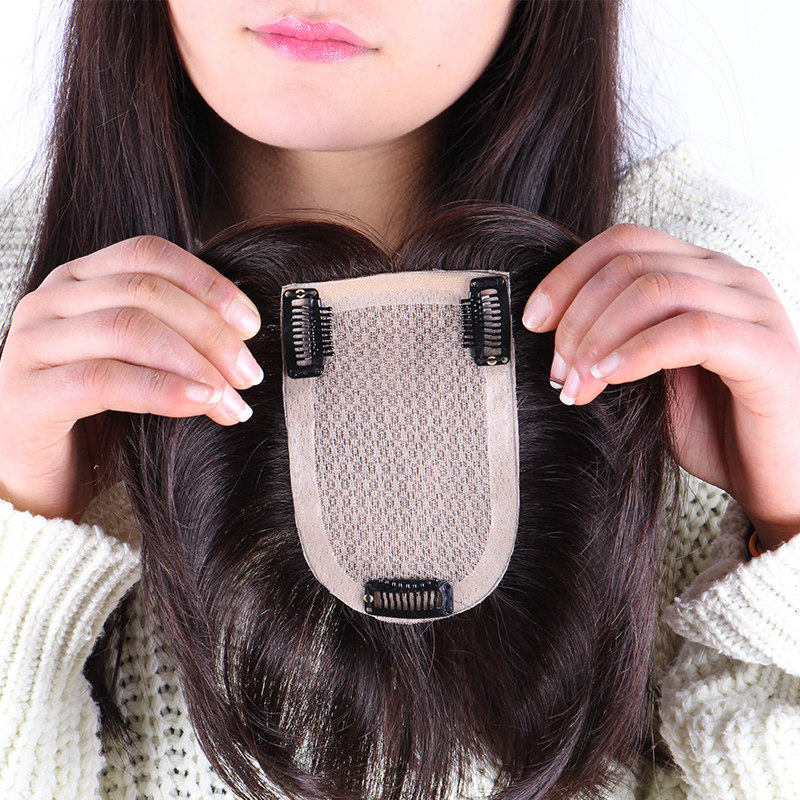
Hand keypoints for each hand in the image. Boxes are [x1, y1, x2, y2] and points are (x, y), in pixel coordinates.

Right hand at [0, 235, 262, 521]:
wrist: (37, 483)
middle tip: (249, 374)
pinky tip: (200, 404)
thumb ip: (176, 337)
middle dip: (211, 332)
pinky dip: (161, 389)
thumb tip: (244, 337)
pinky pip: (103, 379)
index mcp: (79, 281)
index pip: (149, 256)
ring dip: (194, 363)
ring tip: (231, 398)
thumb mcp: (142, 365)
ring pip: (127, 328)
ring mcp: (31, 345)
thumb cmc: (98, 420)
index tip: (251, 325)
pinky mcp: (25, 395)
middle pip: (146, 291)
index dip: (208, 284)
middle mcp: (49, 301)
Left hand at [522, 223, 799, 547]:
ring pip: (656, 290)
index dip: (567, 276)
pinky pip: (692, 331)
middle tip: (555, 372)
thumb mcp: (647, 373)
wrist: (774, 481)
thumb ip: (614, 339)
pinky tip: (608, 380)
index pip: (623, 242)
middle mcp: (730, 277)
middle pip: (630, 264)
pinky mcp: (768, 351)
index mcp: (700, 272)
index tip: (531, 322)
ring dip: (599, 338)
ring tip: (575, 385)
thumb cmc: (711, 427)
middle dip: (576, 318)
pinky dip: (638, 352)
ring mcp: (755, 309)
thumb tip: (546, 328)